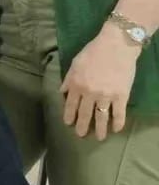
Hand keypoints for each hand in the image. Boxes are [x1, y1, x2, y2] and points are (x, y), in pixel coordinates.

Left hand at [61, 24, 140, 139]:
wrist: (116, 46)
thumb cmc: (93, 52)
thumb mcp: (74, 64)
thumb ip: (68, 79)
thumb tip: (63, 92)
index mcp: (76, 84)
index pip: (70, 104)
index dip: (69, 115)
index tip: (68, 123)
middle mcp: (89, 93)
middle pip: (85, 114)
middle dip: (82, 126)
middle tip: (81, 135)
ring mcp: (106, 96)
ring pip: (101, 117)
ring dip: (100, 129)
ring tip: (100, 138)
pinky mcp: (121, 96)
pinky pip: (119, 113)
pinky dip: (118, 123)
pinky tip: (116, 129)